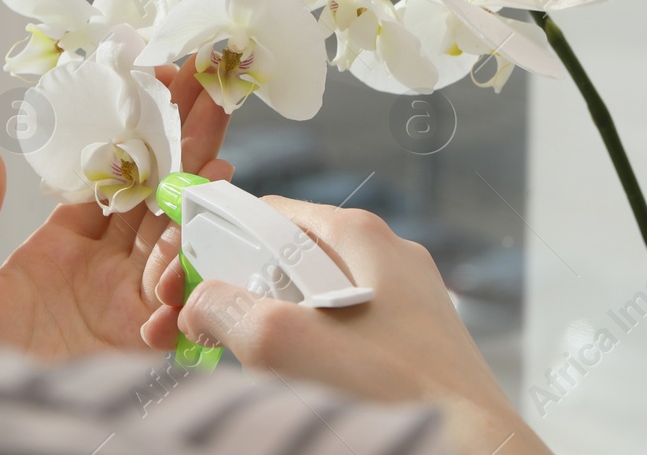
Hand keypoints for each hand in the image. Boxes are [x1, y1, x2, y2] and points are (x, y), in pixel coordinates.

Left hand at [0, 58, 228, 359]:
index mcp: (54, 255)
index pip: (107, 184)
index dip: (134, 138)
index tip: (156, 91)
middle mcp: (98, 277)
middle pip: (150, 197)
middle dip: (179, 145)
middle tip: (207, 90)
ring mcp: (125, 308)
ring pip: (173, 234)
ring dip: (197, 185)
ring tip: (219, 136)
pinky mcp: (144, 344)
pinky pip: (180, 290)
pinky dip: (196, 249)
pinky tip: (211, 204)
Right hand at [157, 198, 551, 454]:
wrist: (471, 449)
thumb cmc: (391, 391)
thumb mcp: (283, 340)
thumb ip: (225, 308)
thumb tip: (198, 306)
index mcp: (357, 235)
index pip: (263, 215)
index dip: (209, 246)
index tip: (175, 283)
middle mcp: (382, 257)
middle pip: (279, 260)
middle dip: (223, 292)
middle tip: (179, 328)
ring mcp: (399, 303)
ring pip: (304, 301)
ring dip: (253, 326)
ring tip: (217, 359)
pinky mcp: (407, 346)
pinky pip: (333, 333)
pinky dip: (294, 349)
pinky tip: (274, 378)